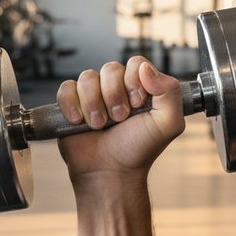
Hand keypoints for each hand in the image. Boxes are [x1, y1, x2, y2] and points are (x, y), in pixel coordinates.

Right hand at [56, 56, 184, 183]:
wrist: (110, 173)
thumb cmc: (138, 150)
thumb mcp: (168, 124)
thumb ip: (169, 91)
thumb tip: (145, 67)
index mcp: (140, 88)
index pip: (136, 63)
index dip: (134, 81)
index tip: (136, 104)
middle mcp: (116, 88)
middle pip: (110, 68)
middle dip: (114, 96)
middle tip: (119, 119)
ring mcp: (92, 95)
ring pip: (87, 77)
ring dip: (93, 104)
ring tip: (100, 125)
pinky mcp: (71, 104)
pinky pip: (66, 88)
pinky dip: (71, 105)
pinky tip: (78, 122)